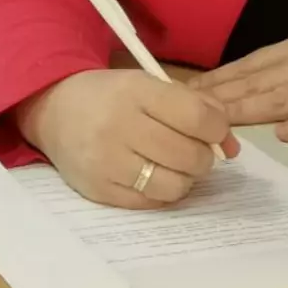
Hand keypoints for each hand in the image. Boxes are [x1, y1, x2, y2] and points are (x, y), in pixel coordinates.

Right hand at [13, 70, 240, 208]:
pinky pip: (151, 203)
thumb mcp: (148, 84)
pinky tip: (155, 175)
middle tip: (196, 150)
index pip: (196, 117)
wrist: (54, 108)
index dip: (218, 128)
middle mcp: (119, 125)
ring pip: (174, 186)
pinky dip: (163, 192)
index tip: (217, 131)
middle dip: (204, 157)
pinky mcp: (99, 190)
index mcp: (135, 90)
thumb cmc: (111, 94)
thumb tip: (232, 146)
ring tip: (176, 165)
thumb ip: (195, 107)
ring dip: (186, 178)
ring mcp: (107, 162)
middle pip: (189, 155)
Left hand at [186, 26, 287, 142]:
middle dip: (220, 95)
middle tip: (187, 110)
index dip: (218, 79)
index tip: (186, 91)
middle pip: (256, 80)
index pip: (247, 64)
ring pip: (282, 95)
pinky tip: (285, 134)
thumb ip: (282, 67)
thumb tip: (243, 82)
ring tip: (218, 121)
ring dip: (249, 108)